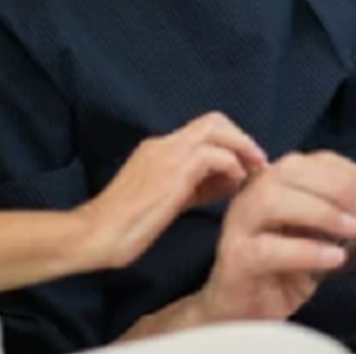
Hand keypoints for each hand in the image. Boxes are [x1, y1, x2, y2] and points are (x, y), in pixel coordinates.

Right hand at [76, 112, 267, 270]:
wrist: (96, 234)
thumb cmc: (127, 226)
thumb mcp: (167, 200)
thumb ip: (195, 187)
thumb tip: (228, 181)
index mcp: (159, 148)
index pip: (204, 131)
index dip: (230, 144)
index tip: (246, 166)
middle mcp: (163, 143)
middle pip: (213, 120)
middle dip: (241, 138)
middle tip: (259, 163)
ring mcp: (166, 153)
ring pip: (216, 128)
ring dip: (242, 148)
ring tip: (255, 172)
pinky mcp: (172, 171)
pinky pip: (213, 155)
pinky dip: (231, 165)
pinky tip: (234, 185)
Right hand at [194, 151, 355, 322]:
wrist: (242, 311)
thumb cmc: (283, 270)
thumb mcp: (316, 239)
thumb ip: (337, 220)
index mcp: (275, 181)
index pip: (316, 162)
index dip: (354, 174)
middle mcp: (253, 193)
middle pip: (292, 170)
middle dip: (339, 187)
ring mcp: (239, 223)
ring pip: (273, 200)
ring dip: (320, 211)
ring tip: (355, 230)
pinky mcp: (235, 257)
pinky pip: (268, 249)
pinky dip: (305, 250)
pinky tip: (334, 258)